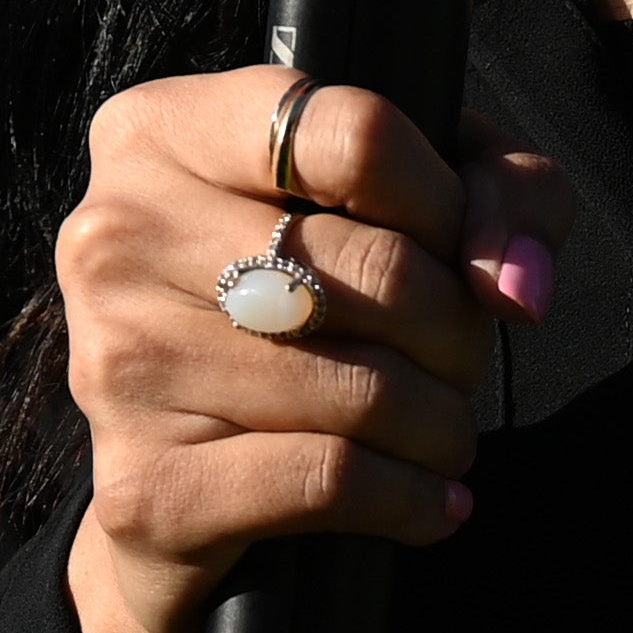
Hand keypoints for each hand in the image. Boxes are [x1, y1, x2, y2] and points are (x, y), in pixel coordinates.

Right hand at [56, 65, 574, 632]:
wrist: (173, 485)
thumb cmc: (298, 309)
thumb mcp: (403, 204)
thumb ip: (495, 194)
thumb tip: (515, 282)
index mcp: (161, 131)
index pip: (354, 133)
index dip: (447, 201)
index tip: (467, 253)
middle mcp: (117, 234)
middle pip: (372, 266)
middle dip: (457, 327)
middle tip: (464, 360)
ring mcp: (116, 362)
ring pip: (359, 386)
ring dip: (441, 421)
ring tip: (447, 429)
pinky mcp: (144, 486)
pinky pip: (327, 480)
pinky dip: (409, 498)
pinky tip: (432, 502)